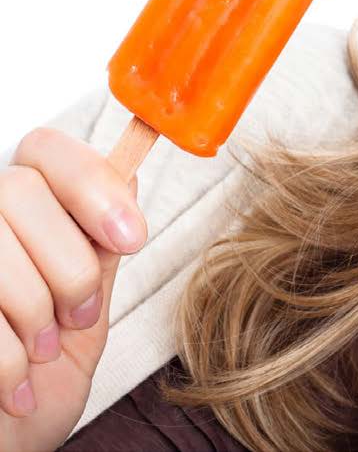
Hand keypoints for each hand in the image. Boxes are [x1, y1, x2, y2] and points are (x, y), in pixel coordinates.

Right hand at [0, 127, 147, 451]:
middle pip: (22, 191)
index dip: (92, 182)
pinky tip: (15, 385)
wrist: (3, 450)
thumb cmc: (37, 389)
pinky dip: (8, 362)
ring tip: (43, 352)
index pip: (45, 149)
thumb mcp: (85, 313)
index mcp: (17, 218)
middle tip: (78, 316)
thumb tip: (127, 176)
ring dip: (36, 312)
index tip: (132, 236)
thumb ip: (99, 248)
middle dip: (71, 263)